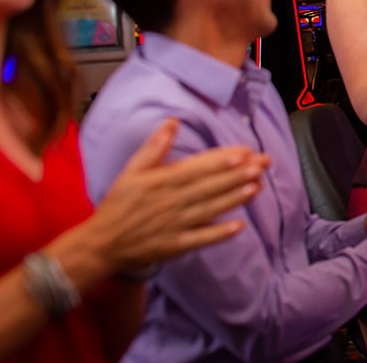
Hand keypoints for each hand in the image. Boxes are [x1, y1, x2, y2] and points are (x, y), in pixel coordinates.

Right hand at [86, 119, 269, 271]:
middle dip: (238, 174)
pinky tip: (240, 226)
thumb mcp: (131, 170)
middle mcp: (171, 202)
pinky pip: (201, 239)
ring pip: (210, 209)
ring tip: (257, 186)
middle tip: (263, 164)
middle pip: (210, 186)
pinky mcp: (176, 245)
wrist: (103, 243)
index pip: (197, 167)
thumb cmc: (118, 203)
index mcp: (161, 181)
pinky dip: (220, 233)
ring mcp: (175, 225)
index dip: (222, 160)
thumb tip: (172, 122)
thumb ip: (153, 147)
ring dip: (235, 198)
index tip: (245, 151)